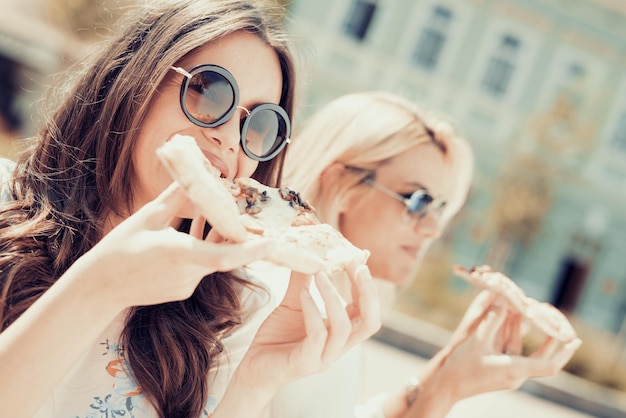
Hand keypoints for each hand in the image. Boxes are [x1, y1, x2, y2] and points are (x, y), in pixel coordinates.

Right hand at [68, 182, 274, 309]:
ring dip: (214, 239)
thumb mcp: (148, 217)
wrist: (100, 287)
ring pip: (212, 259)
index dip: (250, 250)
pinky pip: (201, 268)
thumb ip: (176, 197)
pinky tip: (190, 233)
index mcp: (180, 254)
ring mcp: (187, 286)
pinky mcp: (182, 291)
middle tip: (242, 214)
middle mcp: (188, 274)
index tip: (271, 242)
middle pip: (223, 253)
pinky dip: (201, 251)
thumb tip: (194, 176)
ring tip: (204, 216)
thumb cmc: (120, 249)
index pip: (224, 256)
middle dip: (232, 233)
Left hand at [224, 262, 380, 407]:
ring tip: (320, 273)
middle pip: (370, 322)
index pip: (367, 310)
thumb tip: (307, 253)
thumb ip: (303, 282)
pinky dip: (313, 311)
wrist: (253, 368)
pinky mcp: (305, 363)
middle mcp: (338, 347)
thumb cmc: (277, 337)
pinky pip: (317, 336)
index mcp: (341, 333)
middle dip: (368, 292)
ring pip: (344, 328)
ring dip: (334, 296)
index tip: (358, 259)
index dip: (367, 285)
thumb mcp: (293, 304)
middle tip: (357, 266)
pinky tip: (303, 295)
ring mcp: (324, 357)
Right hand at [415, 291, 581, 407]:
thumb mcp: (478, 339)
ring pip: (524, 350)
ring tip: (527, 309)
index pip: (549, 365)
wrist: (446, 386)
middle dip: (550, 338)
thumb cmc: (461, 366)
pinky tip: (510, 319)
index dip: (564, 353)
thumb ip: (494, 320)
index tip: (574, 340)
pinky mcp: (500, 371)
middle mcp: (515, 375)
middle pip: (542, 358)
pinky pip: (513, 352)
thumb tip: (506, 301)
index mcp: (513, 370)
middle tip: (556, 320)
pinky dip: (512, 336)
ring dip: (524, 330)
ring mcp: (508, 374)